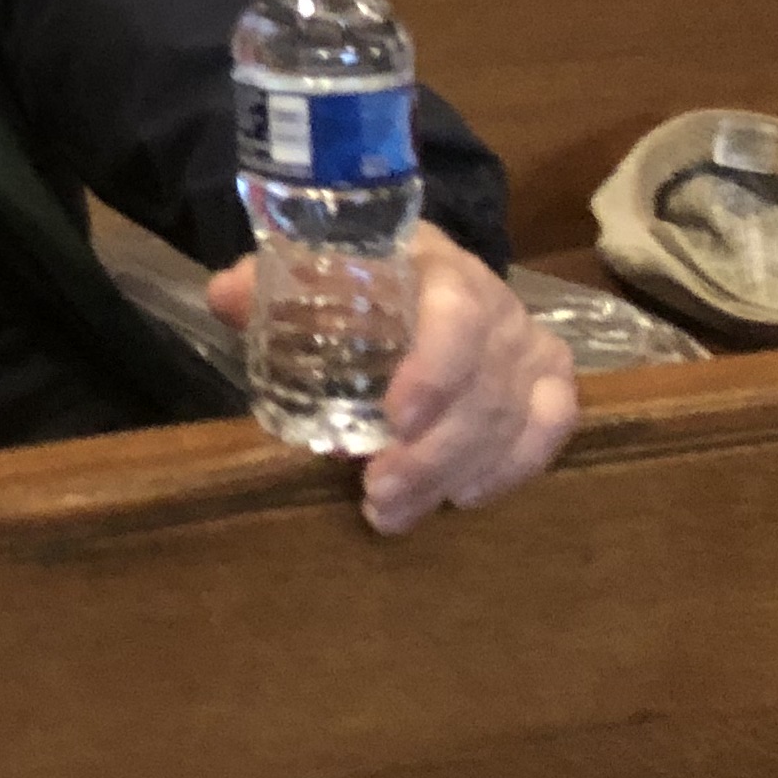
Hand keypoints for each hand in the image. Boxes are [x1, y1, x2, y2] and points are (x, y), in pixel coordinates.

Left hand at [206, 220, 578, 535]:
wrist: (416, 268)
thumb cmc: (357, 275)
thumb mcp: (313, 268)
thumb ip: (267, 283)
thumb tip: (226, 296)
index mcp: (436, 265)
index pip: (455, 314)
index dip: (435, 369)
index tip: (395, 418)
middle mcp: (496, 302)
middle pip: (482, 386)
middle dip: (431, 452)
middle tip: (376, 492)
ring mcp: (528, 342)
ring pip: (512, 418)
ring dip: (454, 472)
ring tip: (392, 513)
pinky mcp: (549, 379)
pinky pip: (551, 428)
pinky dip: (513, 468)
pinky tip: (464, 498)